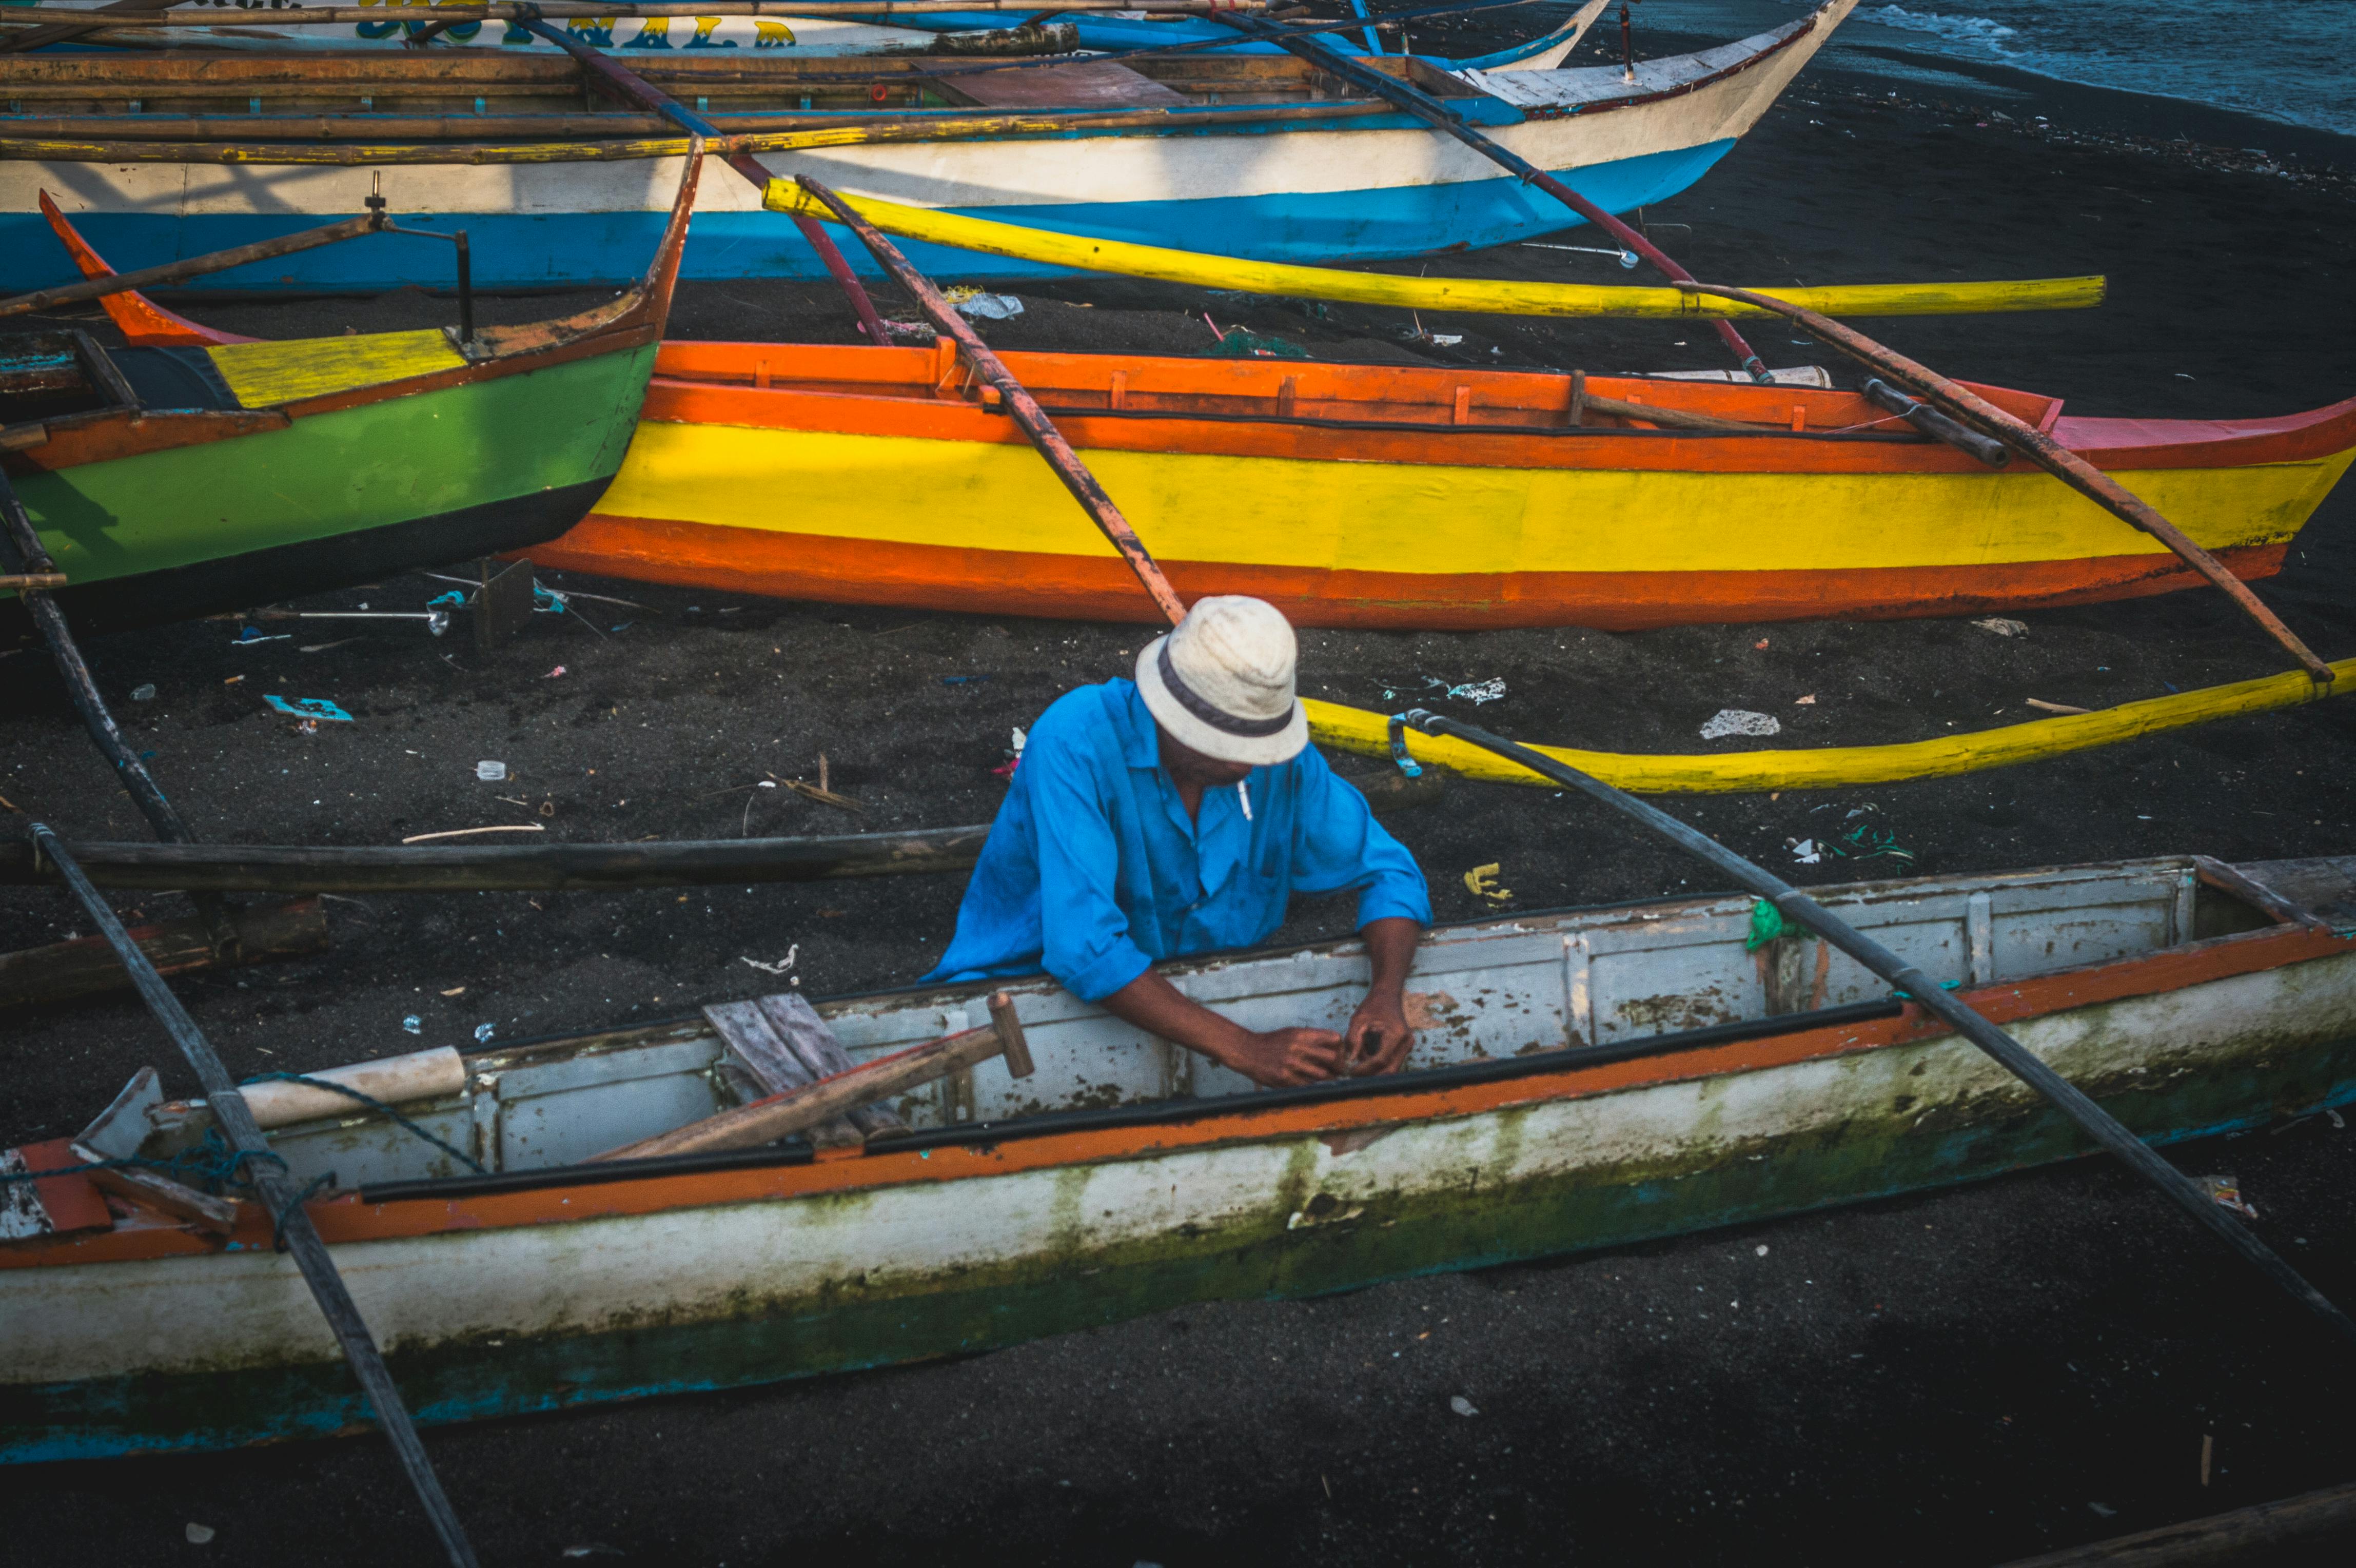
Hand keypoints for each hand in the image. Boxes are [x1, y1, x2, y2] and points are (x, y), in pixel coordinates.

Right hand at [1221, 1026, 1345, 1087]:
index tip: (1339, 1054)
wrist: (1247, 1051)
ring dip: (1328, 1080)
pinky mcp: (1285, 1079)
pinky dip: (1313, 1087)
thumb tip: (1334, 1048)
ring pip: (1322, 1075)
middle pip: (1332, 1057)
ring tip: (1328, 1080)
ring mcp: (1291, 1064)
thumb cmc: (1272, 1042)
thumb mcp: (1292, 1033)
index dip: (1340, 1048)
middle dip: (1338, 1066)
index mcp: (1302, 1034)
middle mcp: (1298, 1047)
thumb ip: (1311, 1039)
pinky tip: (1312, 1086)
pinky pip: (1307, 1086)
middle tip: (1338, 1071)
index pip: (1333, 1038)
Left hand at [1343, 990, 1414, 1076]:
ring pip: (1392, 1070)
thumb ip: (1353, 1039)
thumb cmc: (1372, 1006)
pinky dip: (1379, 1067)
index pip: (1380, 1060)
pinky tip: (1365, 1063)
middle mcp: (1406, 1042)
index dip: (1364, 1069)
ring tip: (1358, 1069)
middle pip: (1389, 1070)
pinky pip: (1392, 1064)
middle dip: (1370, 1076)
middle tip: (1353, 1075)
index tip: (1350, 1071)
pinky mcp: (1405, 1049)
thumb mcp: (1358, 1020)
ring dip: (1375, 1073)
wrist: (1388, 997)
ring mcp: (1408, 1046)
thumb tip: (1351, 1060)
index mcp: (1396, 1034)